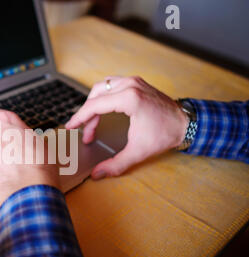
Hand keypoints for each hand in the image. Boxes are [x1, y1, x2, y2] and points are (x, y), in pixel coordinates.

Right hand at [65, 76, 187, 178]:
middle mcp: (130, 85)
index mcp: (129, 99)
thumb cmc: (165, 133)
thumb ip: (116, 164)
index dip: (79, 118)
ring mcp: (134, 81)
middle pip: (96, 95)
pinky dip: (104, 96)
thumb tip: (98, 174)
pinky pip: (112, 84)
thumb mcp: (138, 151)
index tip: (70, 126)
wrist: (187, 123)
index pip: (95, 105)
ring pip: (103, 87)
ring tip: (92, 122)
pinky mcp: (137, 83)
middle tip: (86, 133)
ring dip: (94, 103)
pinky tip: (103, 108)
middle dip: (87, 115)